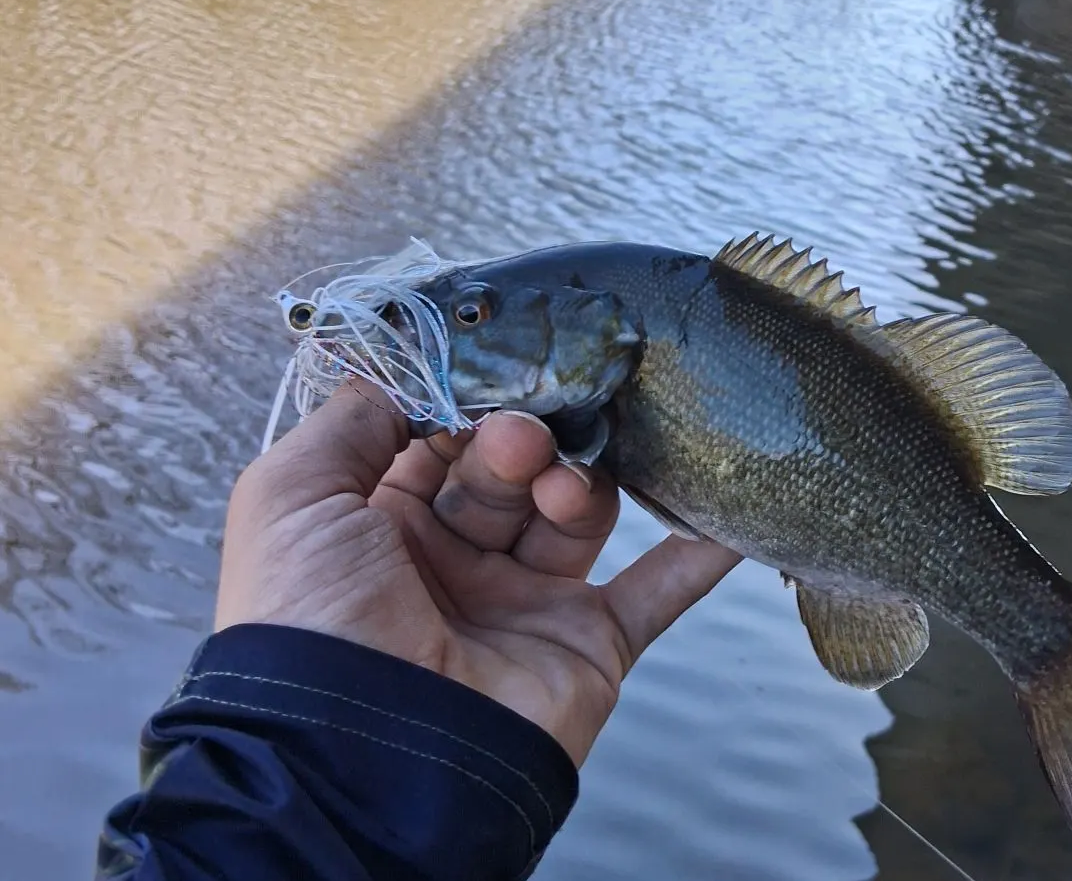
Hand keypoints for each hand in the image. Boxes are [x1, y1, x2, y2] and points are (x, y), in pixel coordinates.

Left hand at [215, 383, 740, 763]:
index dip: (469, 400)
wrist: (360, 762)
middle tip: (522, 440)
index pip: (444, 436)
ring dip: (582, 482)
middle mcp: (456, 559)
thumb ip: (350, 417)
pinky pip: (657, 592)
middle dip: (521, 439)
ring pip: (578, 509)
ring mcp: (524, 602)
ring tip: (564, 489)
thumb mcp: (291, 496)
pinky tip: (726, 511)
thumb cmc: (310, 620)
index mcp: (385, 524)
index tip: (494, 370)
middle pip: (511, 466)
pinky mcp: (586, 646)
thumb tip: (408, 364)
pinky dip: (696, 554)